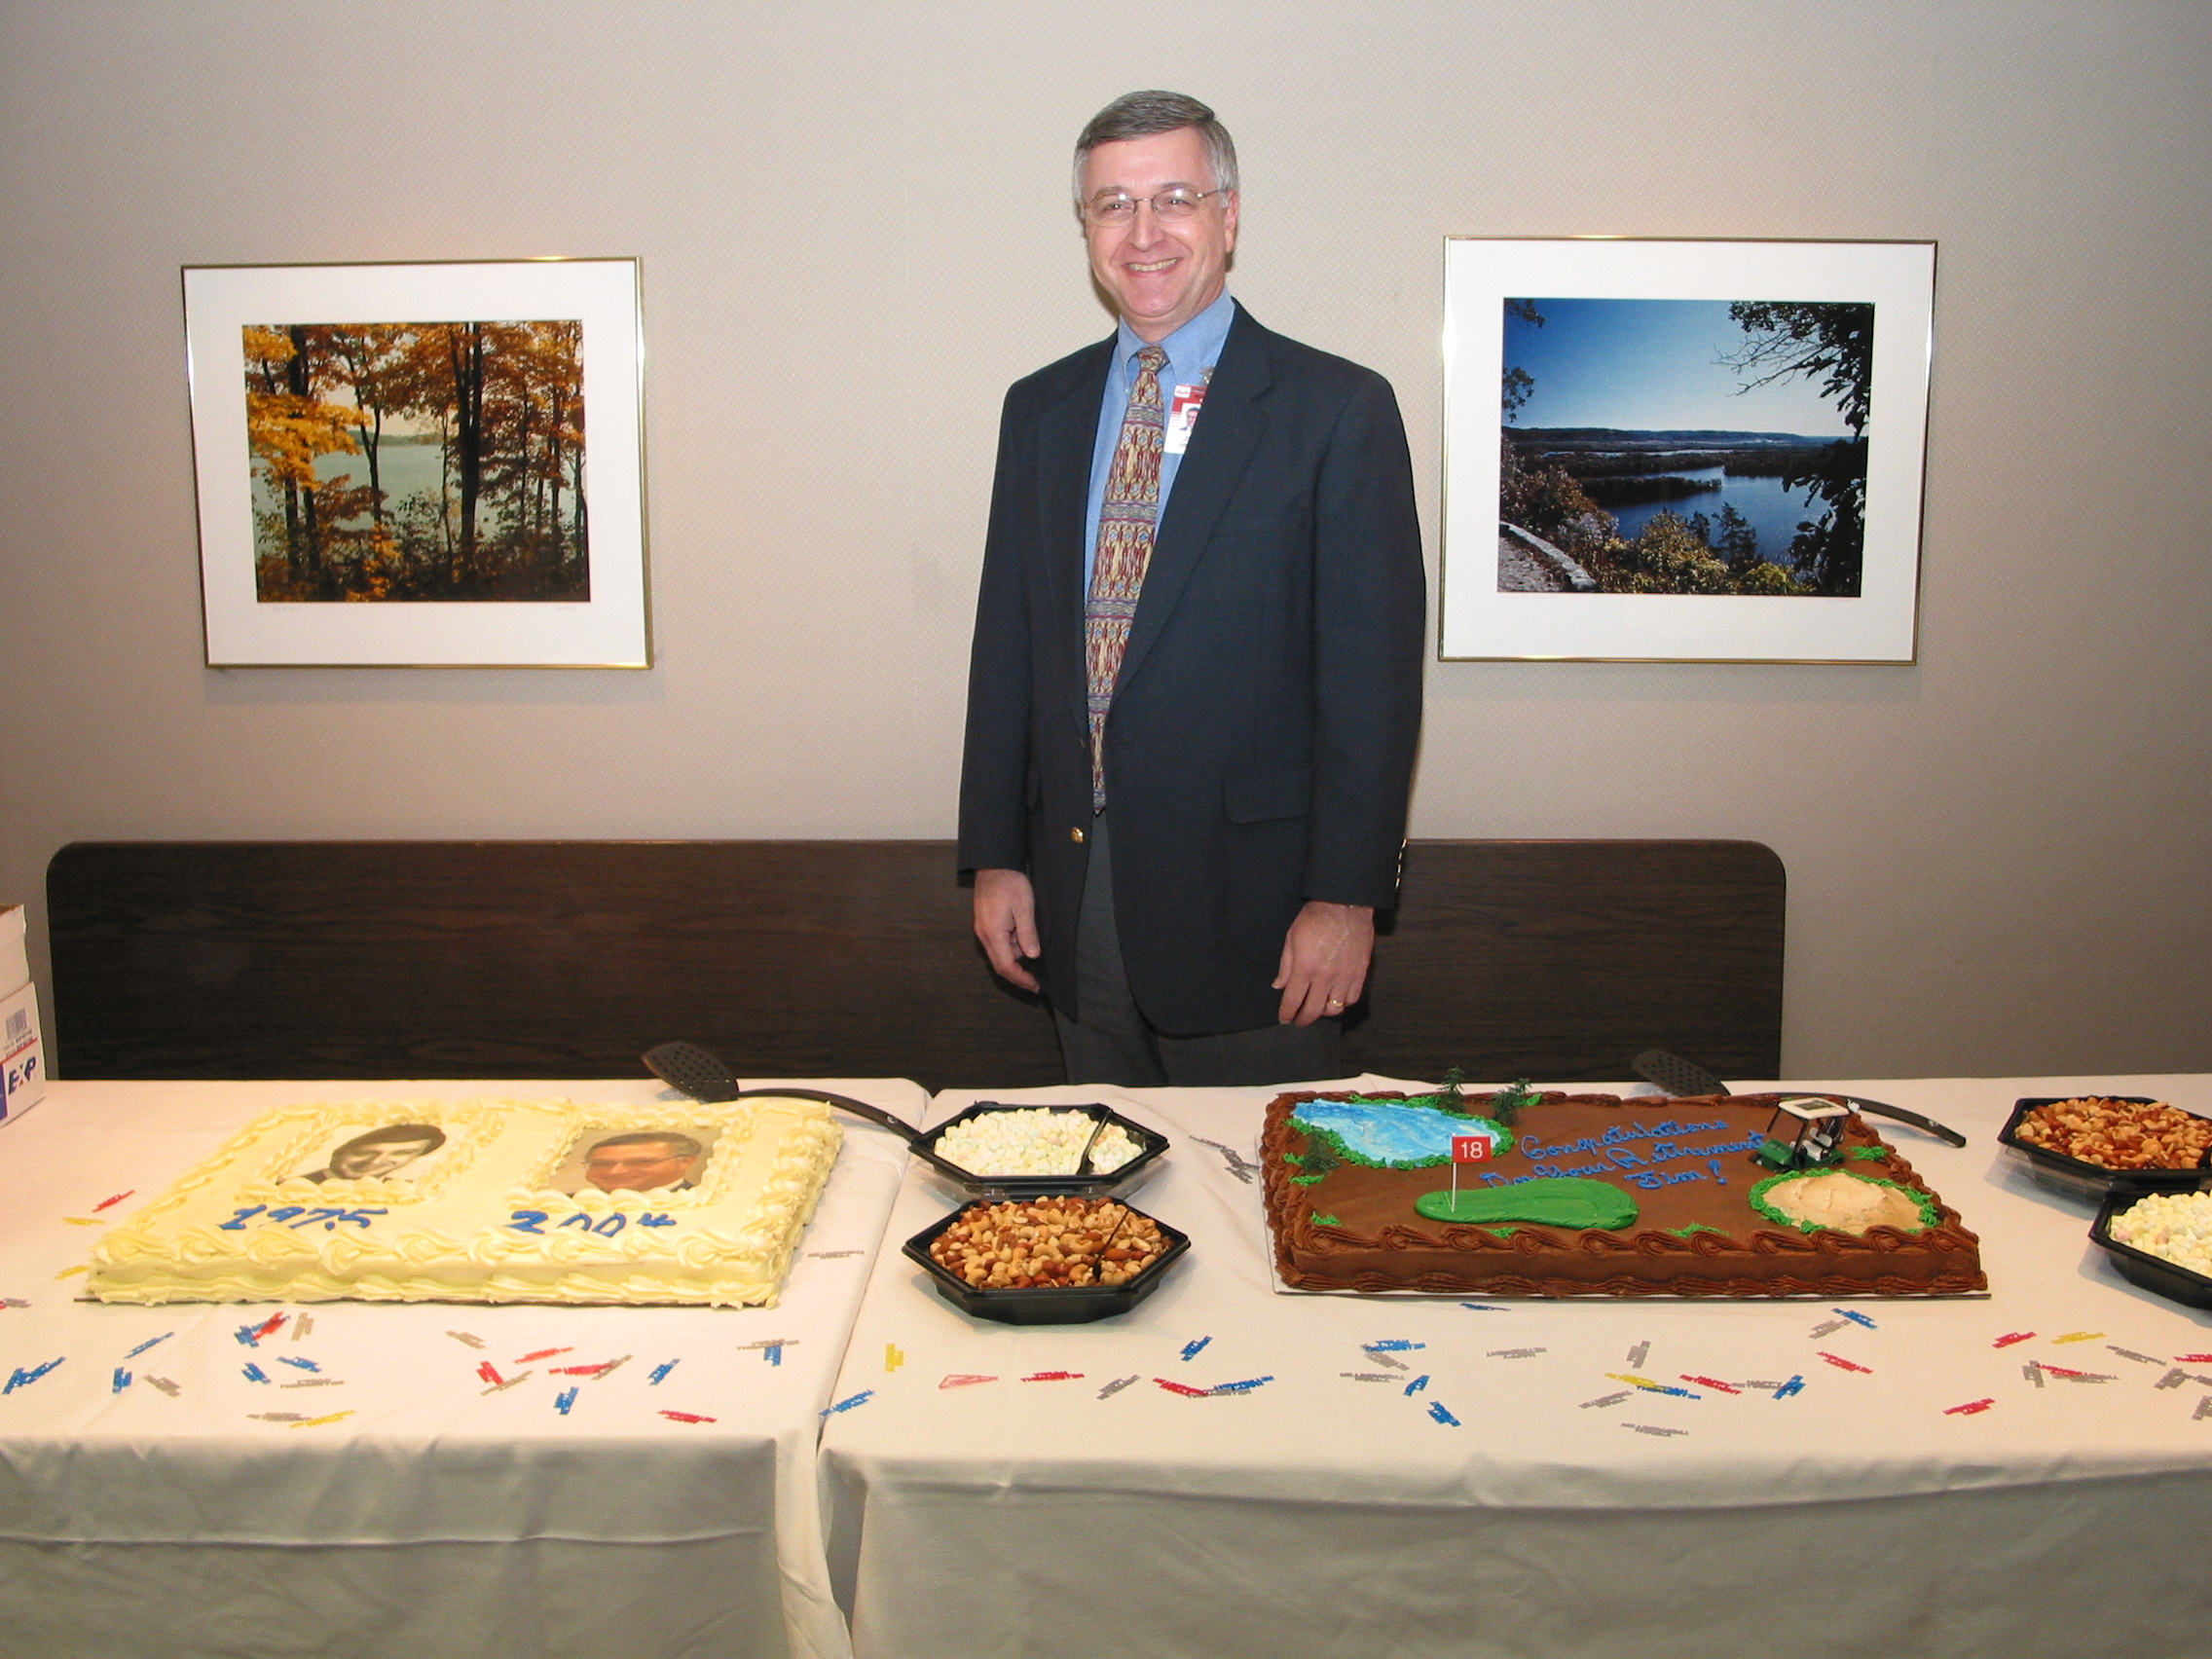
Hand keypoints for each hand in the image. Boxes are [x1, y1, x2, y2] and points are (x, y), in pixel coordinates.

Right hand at [973, 868, 1041, 990]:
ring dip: (1017, 956)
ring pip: (1000, 953)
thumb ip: (1028, 933)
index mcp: (993, 933)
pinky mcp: (986, 923)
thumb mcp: (1025, 907)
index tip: (1035, 986)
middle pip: (1000, 964)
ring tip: (1034, 949)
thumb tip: (1032, 956)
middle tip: (1035, 982)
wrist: (994, 863)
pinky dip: (1012, 946)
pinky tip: (1024, 939)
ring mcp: (983, 929)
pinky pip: (998, 942)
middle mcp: (984, 934)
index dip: (1021, 979)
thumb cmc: (1010, 882)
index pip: (1006, 966)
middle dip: (1018, 975)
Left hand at [1273, 900, 1374, 1025]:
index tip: (1285, 1018)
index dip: (1287, 1013)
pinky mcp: (1360, 972)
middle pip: (1313, 1010)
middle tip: (1298, 1020)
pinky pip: (1352, 998)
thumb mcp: (1292, 938)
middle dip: (1303, 1019)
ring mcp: (1345, 976)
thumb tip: (1279, 985)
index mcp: (1305, 967)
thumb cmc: (1316, 917)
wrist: (1345, 904)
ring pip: (1334, 1009)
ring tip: (1317, 1008)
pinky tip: (1336, 999)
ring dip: (1323, 1012)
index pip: (1293, 1000)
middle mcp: (1325, 976)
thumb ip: (1286, 966)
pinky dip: (1343, 1003)